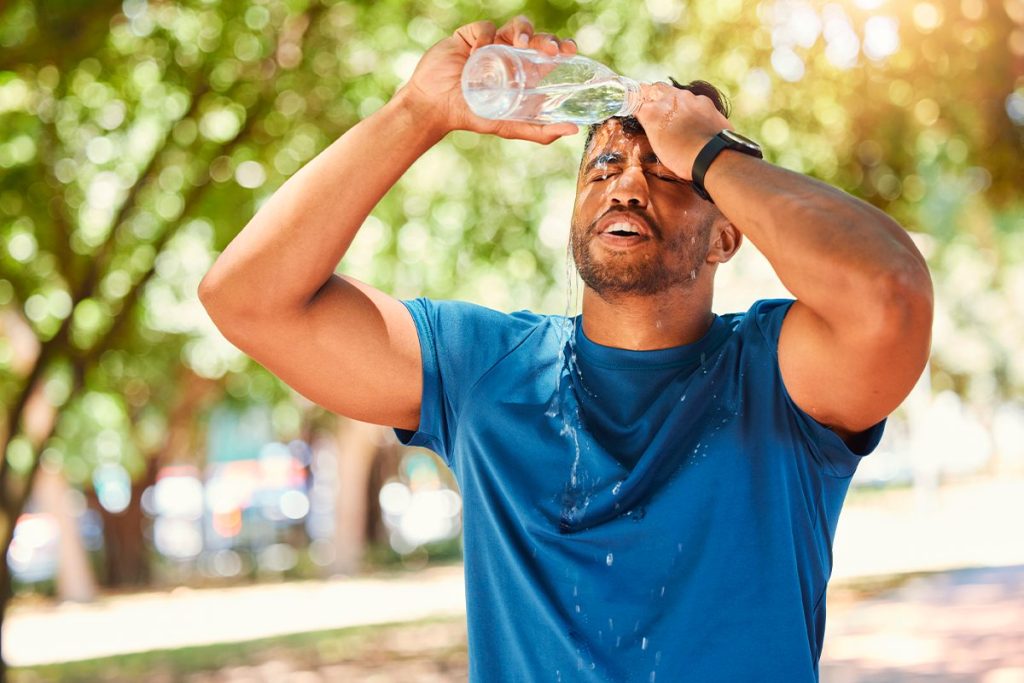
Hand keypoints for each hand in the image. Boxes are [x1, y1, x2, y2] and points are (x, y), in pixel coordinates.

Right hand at [397, 16, 579, 143]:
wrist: (434, 107)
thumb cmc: (470, 116)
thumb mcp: (508, 126)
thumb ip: (538, 130)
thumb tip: (573, 130)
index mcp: (521, 71)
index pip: (547, 53)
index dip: (561, 47)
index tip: (569, 51)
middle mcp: (509, 54)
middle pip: (535, 37)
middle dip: (546, 39)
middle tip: (551, 49)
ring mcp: (490, 42)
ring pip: (514, 26)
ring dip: (522, 30)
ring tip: (521, 43)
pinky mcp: (469, 35)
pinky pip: (484, 27)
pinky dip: (485, 36)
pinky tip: (479, 52)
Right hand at [634, 82, 733, 179]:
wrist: (712, 156)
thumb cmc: (682, 158)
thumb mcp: (657, 146)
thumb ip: (652, 127)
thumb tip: (650, 120)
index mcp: (651, 112)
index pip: (635, 100)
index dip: (635, 104)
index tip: (637, 109)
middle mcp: (668, 99)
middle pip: (655, 88)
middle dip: (653, 95)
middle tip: (655, 107)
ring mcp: (688, 97)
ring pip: (675, 92)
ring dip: (673, 101)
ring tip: (677, 117)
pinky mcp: (704, 101)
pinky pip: (694, 99)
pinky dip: (691, 107)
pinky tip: (695, 120)